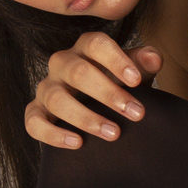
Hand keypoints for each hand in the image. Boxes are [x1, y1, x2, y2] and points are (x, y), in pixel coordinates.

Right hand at [25, 35, 163, 150]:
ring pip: (57, 99)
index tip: (137, 81)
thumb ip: (143, 64)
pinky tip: (78, 143)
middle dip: (108, 94)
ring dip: (86, 117)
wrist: (100, 107)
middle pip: (78, 72)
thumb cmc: (119, 84)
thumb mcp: (134, 73)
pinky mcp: (35, 112)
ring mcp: (47, 88)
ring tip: (114, 134)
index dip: (116, 61)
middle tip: (137, 113)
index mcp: (86, 48)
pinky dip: (53, 134)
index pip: (96, 44)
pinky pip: (34, 122)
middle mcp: (62, 64)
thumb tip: (153, 58)